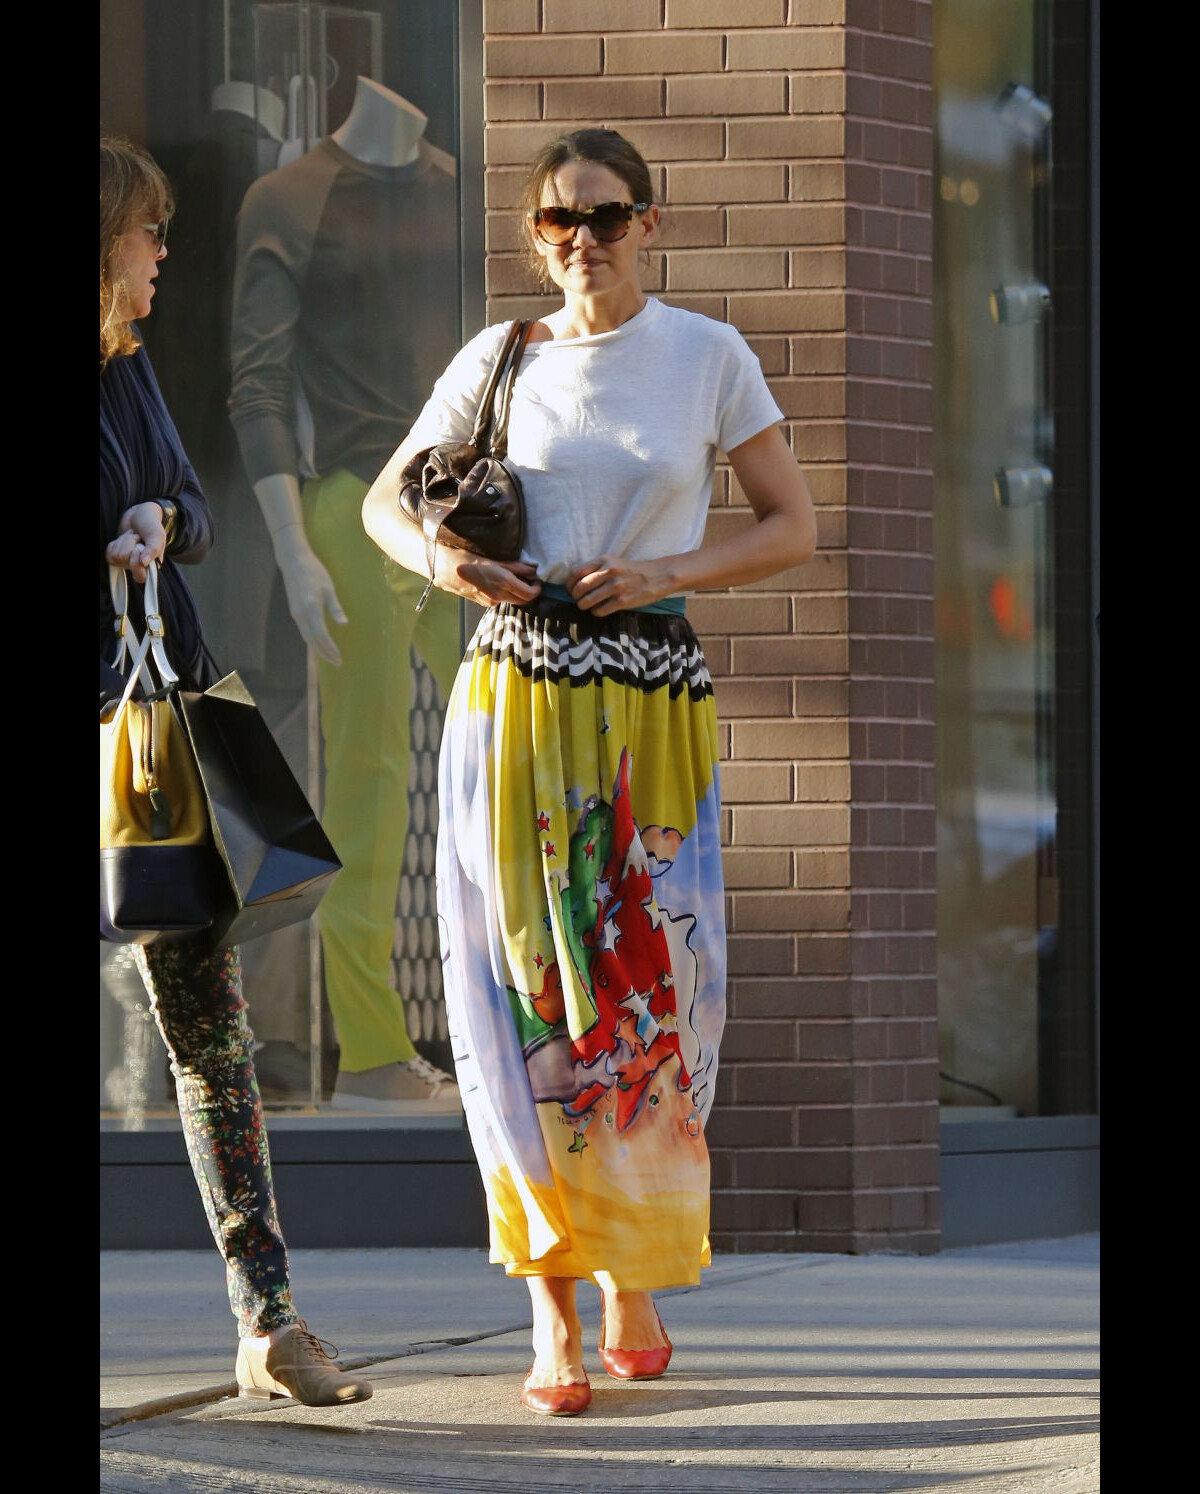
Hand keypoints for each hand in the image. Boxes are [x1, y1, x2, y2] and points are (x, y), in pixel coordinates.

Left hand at [106, 502, 167, 582]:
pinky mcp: (116, 555)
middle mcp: (138, 566)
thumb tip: (144, 563)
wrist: (140, 514)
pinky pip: (109, 552)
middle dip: (130, 544)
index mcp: (152, 566)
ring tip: (133, 536)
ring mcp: (126, 562)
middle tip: (138, 538)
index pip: (140, 577)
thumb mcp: (157, 536)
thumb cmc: (151, 526)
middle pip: (124, 562)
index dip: (135, 564)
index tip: (137, 550)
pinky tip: (125, 539)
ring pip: (116, 555)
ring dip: (124, 541)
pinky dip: (116, 542)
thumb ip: (153, 550)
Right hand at [275, 541, 348, 664]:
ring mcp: (296, 613)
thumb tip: (343, 624)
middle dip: (324, 653)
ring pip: (307, 637)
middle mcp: (301, 614)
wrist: (293, 562)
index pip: (321, 635)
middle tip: (337, 662)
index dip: (330, 648)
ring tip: (330, 656)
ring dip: (318, 648)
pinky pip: (303, 630)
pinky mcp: (294, 611)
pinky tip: (319, 642)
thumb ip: (335, 607)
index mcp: (312, 608)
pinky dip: (312, 640)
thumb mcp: (328, 588)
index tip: (339, 658)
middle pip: (312, 640)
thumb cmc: (314, 572)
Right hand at [436, 553, 542, 607]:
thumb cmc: (465, 557)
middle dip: (528, 591)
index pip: (529, 594)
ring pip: (510, 599)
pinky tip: (496, 580)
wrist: (441, 567)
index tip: (537, 579)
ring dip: (515, 591)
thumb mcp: (492, 558)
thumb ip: (514, 566)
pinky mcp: (482, 602)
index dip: (537, 588)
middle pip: (522, 600)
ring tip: (511, 576)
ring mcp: (489, 601)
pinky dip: (503, 592)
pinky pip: (499, 599)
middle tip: (528, 578)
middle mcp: (497, 595)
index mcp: (502, 582)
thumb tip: (532, 570)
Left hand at [563, 555, 670, 615]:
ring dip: (584, 606)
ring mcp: (616, 587)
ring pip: (587, 601)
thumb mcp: (614, 562)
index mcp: (604, 560)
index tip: (571, 590)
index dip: (569, 584)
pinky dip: (596, 612)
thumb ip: (596, 569)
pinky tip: (600, 610)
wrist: (658, 576)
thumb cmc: (633, 570)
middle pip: (579, 588)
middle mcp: (608, 572)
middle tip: (578, 600)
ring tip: (587, 606)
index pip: (576, 572)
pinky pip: (600, 610)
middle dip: (575, 597)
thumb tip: (576, 582)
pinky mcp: (622, 601)